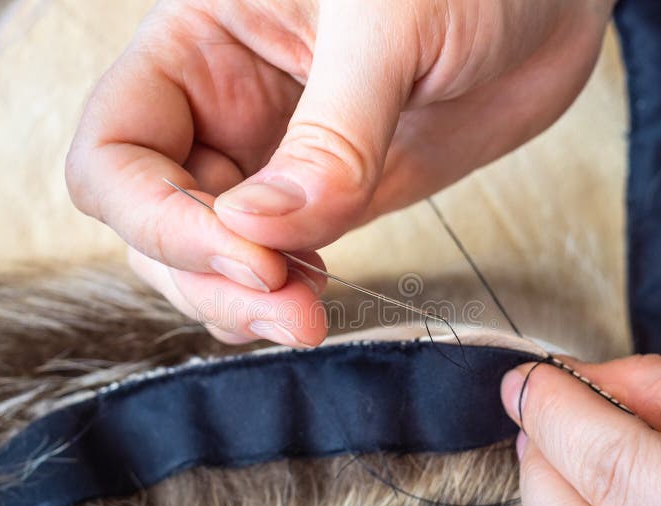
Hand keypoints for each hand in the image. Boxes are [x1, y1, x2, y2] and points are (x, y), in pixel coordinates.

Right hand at [66, 0, 612, 345]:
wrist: (545, 5)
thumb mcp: (391, 29)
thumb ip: (330, 136)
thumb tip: (257, 231)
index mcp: (201, 45)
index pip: (115, 151)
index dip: (158, 217)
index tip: (249, 254)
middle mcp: (221, 110)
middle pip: (152, 221)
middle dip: (205, 278)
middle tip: (288, 310)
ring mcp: (271, 163)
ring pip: (204, 258)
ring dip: (238, 304)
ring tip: (305, 319)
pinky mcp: (325, 200)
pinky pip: (270, 266)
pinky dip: (275, 300)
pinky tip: (310, 304)